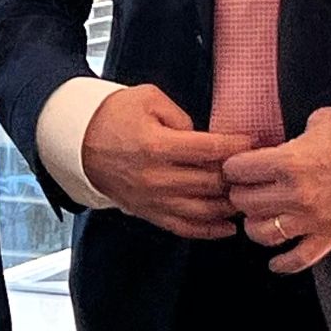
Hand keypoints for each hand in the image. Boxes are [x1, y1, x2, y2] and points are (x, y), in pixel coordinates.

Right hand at [80, 84, 251, 239]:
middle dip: (237, 176)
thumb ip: (180, 116)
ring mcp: (152, 199)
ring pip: (202, 211)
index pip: (210, 149)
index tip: (252, 142)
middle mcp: (156, 177)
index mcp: (157, 145)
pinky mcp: (147, 212)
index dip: (236, 146)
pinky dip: (208, 231)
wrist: (77, 141)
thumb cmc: (112, 116)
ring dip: (228, 206)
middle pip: (211, 183)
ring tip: (245, 197)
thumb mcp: (147, 98)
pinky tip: (226, 227)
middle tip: (253, 169)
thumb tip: (201, 137)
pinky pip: (183, 228)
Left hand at [224, 105, 330, 273]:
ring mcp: (312, 218)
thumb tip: (277, 140)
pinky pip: (298, 259)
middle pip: (244, 202)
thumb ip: (293, 134)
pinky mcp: (329, 236)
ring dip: (255, 225)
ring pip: (262, 233)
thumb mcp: (319, 122)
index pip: (238, 170)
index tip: (237, 167)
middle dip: (240, 194)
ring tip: (259, 216)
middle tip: (246, 189)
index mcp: (289, 162)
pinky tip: (274, 260)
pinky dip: (283, 263)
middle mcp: (296, 193)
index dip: (233, 167)